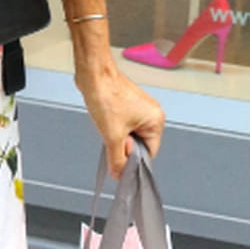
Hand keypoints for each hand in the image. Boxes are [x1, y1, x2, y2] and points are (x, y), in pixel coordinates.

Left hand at [75, 59, 164, 177]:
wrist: (93, 74)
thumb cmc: (106, 95)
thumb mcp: (112, 136)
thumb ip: (117, 159)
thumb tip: (119, 174)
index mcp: (155, 120)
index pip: (149, 153)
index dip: (133, 160)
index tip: (121, 162)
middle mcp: (152, 113)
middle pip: (140, 144)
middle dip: (124, 146)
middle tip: (112, 138)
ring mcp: (140, 108)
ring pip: (130, 135)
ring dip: (117, 137)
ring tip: (108, 126)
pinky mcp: (128, 104)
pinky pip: (124, 125)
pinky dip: (114, 128)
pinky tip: (106, 121)